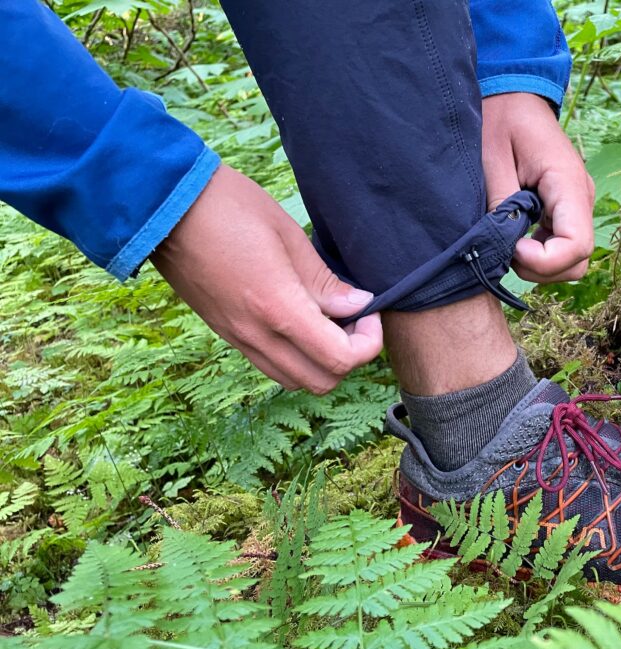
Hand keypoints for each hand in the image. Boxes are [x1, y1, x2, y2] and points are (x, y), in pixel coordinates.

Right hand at [152, 164, 382, 393]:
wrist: (161, 205)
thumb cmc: (228, 207)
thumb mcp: (288, 234)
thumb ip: (323, 280)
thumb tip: (358, 305)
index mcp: (278, 308)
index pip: (340, 359)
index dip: (368, 343)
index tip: (369, 311)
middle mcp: (257, 334)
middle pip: (321, 381)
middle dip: (349, 357)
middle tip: (354, 319)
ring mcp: (237, 337)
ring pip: (294, 380)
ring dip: (321, 362)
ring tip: (328, 321)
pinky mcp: (224, 333)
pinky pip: (269, 365)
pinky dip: (295, 357)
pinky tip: (300, 321)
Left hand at [482, 92, 595, 282]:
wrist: (513, 96)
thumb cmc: (500, 120)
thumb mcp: (491, 159)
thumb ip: (502, 204)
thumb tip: (505, 246)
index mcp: (567, 183)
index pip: (576, 245)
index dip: (543, 261)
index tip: (512, 248)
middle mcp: (581, 198)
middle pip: (577, 261)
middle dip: (540, 270)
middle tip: (505, 251)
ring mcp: (576, 206)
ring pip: (571, 261)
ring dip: (539, 266)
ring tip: (507, 244)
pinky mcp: (565, 210)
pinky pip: (561, 247)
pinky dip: (538, 255)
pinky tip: (513, 238)